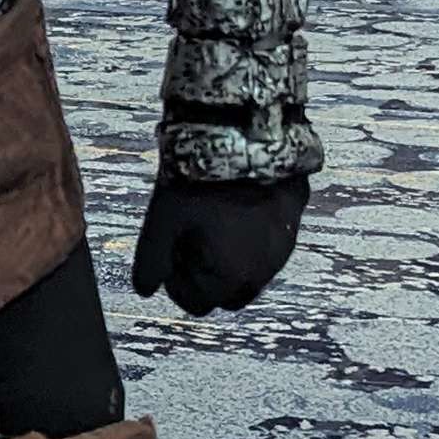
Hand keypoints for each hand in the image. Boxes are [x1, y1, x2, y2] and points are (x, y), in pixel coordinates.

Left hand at [131, 169, 310, 315]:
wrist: (246, 136)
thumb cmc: (200, 181)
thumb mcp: (162, 221)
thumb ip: (152, 261)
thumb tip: (144, 289)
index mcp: (230, 277)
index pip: (196, 303)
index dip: (176, 281)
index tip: (170, 253)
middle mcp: (263, 271)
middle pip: (227, 294)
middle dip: (205, 277)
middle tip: (189, 240)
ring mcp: (283, 248)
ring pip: (250, 271)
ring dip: (229, 259)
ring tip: (211, 221)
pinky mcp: (294, 223)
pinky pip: (268, 247)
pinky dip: (250, 239)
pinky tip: (234, 209)